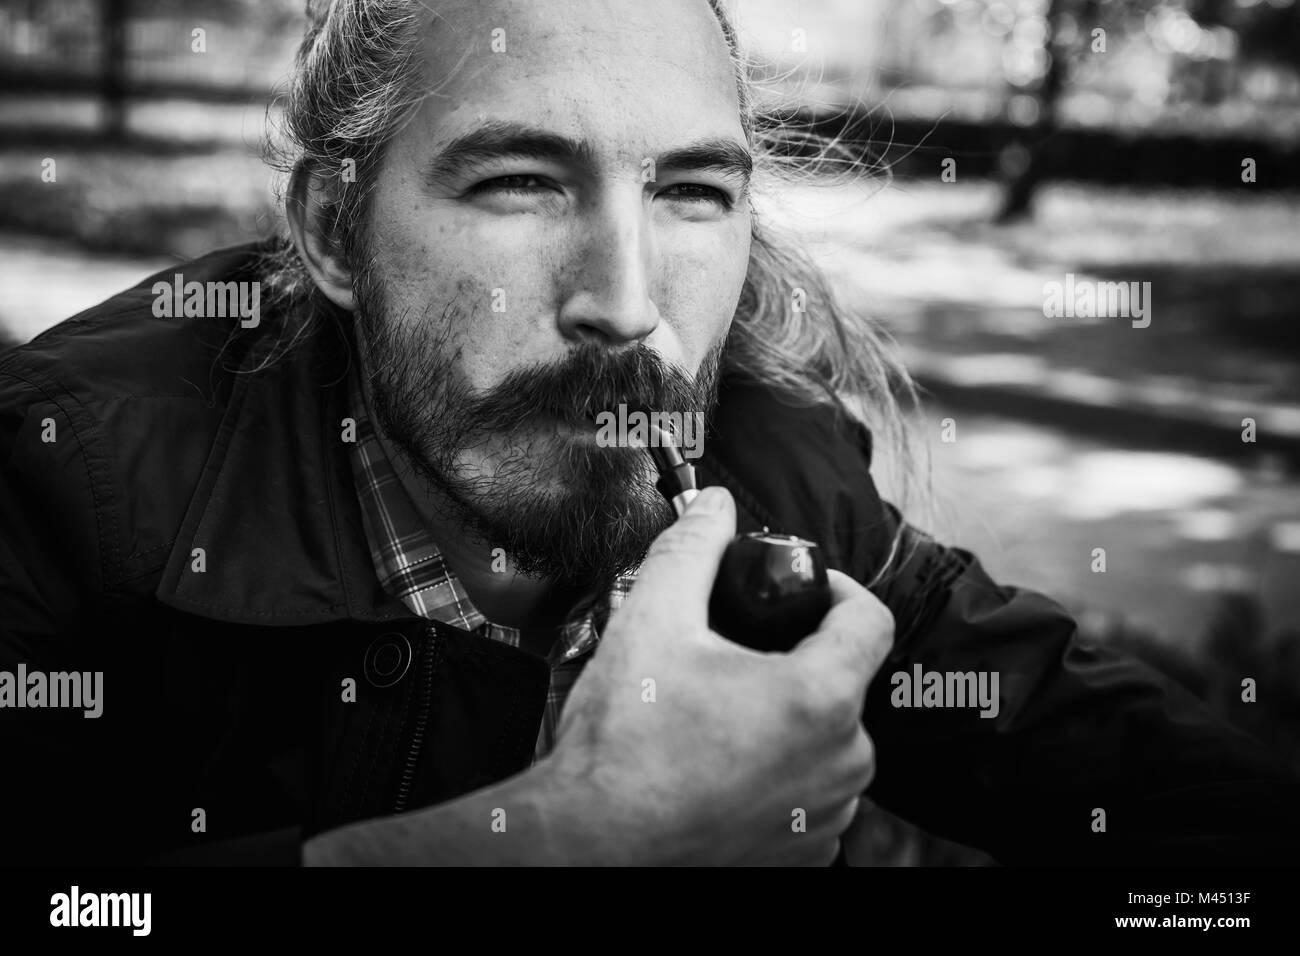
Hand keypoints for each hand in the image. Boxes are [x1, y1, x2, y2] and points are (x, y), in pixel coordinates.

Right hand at [545, 485, 894, 864]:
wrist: (591, 847)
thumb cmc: (622, 749)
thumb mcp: (652, 622)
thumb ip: (691, 550)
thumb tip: (714, 507)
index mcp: (819, 700)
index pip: (871, 619)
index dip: (836, 589)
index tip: (802, 591)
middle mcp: (839, 764)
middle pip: (842, 681)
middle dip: (796, 659)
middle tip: (733, 658)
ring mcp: (826, 818)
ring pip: (827, 741)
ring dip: (787, 720)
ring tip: (720, 717)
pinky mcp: (805, 857)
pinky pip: (810, 795)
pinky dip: (779, 774)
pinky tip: (722, 767)